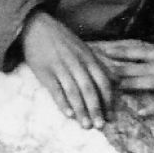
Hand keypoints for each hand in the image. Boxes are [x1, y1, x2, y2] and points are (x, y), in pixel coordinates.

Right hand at [20, 10, 115, 128]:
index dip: (108, 100)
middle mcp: (76, 63)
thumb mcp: (84, 49)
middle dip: (96, 109)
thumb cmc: (62, 40)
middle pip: (89, 89)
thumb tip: (117, 81)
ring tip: (86, 125)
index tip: (111, 116)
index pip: (102, 81)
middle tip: (100, 126)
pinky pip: (55, 89)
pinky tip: (68, 114)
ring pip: (73, 91)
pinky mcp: (44, 71)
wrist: (36, 26)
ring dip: (81, 110)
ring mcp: (60, 67)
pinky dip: (62, 102)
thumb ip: (100, 65)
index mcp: (88, 58)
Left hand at [95, 39, 153, 111]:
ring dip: (124, 81)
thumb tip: (144, 64)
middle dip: (109, 61)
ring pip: (145, 79)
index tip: (93, 45)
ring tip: (103, 82)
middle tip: (87, 60)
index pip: (134, 47)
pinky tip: (139, 113)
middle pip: (133, 62)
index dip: (113, 46)